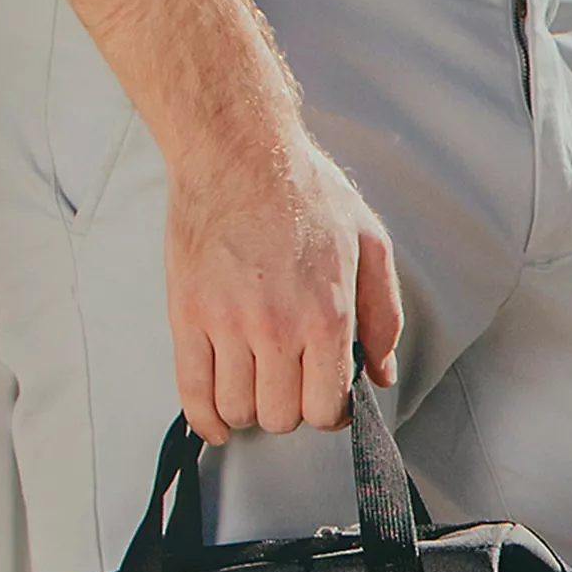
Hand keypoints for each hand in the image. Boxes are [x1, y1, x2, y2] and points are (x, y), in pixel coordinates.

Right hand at [163, 122, 403, 444]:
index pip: (326, 408)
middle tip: (289, 385)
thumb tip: (381, 371)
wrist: (237, 150)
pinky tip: (217, 421)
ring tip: (255, 386)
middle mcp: (277, 326)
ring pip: (237, 410)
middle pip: (281, 416)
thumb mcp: (368, 244)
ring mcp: (227, 323)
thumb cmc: (302, 189)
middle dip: (289, 409)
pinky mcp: (188, 315)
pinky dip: (205, 419)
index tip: (325, 402)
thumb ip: (383, 315)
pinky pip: (192, 393)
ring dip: (248, 410)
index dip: (329, 414)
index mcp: (326, 314)